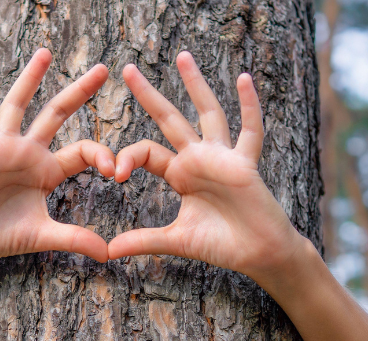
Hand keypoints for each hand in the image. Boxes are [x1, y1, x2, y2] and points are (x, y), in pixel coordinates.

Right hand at [0, 49, 114, 266]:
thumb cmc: (0, 237)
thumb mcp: (42, 236)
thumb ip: (74, 239)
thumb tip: (108, 254)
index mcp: (48, 170)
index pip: (83, 150)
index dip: (102, 155)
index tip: (115, 171)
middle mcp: (27, 152)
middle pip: (57, 114)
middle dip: (79, 92)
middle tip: (104, 69)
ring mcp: (0, 148)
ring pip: (17, 106)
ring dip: (31, 79)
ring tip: (46, 53)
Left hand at [109, 52, 306, 282]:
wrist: (258, 255)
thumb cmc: (222, 244)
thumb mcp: (176, 241)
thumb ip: (144, 241)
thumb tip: (109, 252)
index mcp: (180, 174)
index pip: (146, 151)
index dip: (127, 157)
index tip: (116, 175)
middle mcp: (199, 159)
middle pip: (169, 118)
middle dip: (148, 95)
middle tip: (126, 68)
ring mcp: (223, 157)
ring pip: (208, 113)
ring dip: (195, 85)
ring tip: (181, 56)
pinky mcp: (245, 164)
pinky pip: (250, 131)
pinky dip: (249, 105)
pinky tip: (245, 79)